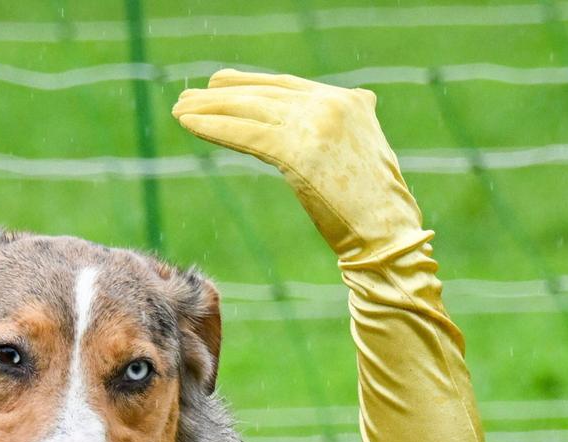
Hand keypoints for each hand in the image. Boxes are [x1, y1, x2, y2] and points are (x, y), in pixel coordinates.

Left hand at [172, 70, 424, 262]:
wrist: (387, 232)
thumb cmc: (375, 208)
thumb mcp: (363, 156)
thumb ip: (343, 134)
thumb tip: (333, 128)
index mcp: (350, 101)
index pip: (287, 85)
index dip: (249, 83)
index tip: (219, 83)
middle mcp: (333, 104)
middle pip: (265, 93)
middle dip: (223, 94)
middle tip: (190, 95)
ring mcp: (316, 125)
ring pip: (250, 110)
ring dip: (209, 109)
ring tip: (180, 109)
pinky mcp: (299, 151)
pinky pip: (246, 133)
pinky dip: (215, 127)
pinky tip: (190, 124)